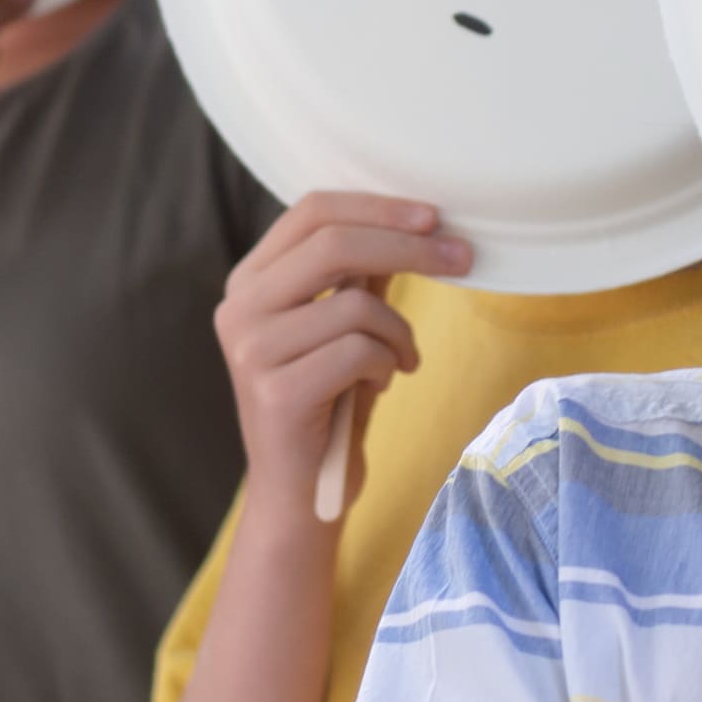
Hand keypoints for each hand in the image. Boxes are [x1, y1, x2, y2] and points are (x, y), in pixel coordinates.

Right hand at [214, 193, 471, 524]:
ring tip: (400, 360)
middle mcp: (239, 308)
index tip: (433, 216)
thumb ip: (360, 274)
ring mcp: (251, 350)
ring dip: (399, 333)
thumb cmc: (329, 403)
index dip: (377, 207)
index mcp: (250, 281)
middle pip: (333, 244)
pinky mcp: (276, 393)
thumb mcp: (342, 326)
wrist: (300, 494)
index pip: (312, 212)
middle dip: (408, 247)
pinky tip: (380, 386)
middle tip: (462, 258)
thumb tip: (414, 221)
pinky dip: (388, 365)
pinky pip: (358, 352)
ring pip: (355, 304)